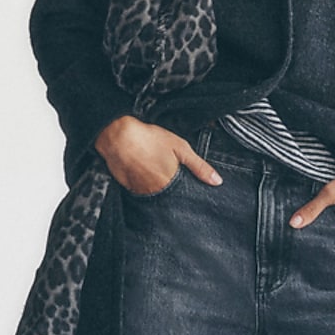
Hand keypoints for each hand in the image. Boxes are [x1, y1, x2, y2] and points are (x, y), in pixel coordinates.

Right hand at [94, 116, 221, 193]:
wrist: (118, 136)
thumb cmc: (149, 139)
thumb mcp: (180, 148)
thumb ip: (199, 167)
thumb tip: (217, 181)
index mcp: (170, 184)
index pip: (183, 198)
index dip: (186, 194)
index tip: (186, 190)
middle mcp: (155, 192)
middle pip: (169, 199)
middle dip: (171, 192)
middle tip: (166, 174)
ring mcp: (140, 192)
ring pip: (154, 197)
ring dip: (157, 190)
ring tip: (154, 172)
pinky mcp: (128, 189)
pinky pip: (140, 193)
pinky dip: (143, 187)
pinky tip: (143, 174)